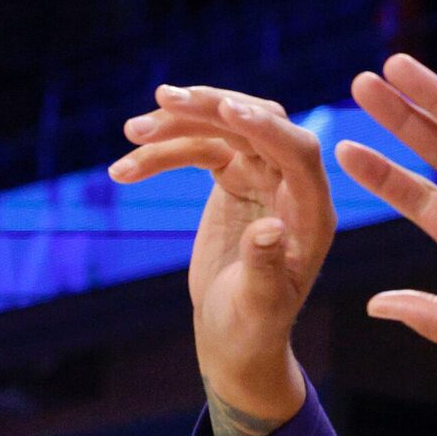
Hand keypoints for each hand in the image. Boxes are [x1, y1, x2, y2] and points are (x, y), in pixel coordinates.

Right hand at [110, 85, 329, 433]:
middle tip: (166, 100)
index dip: (265, 128)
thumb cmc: (253, 327)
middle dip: (213, 108)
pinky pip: (197, 148)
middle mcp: (291, 186)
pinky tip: (124, 169)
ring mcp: (261, 177)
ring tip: (131, 131)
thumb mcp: (259, 303)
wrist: (234, 335)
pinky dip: (161, 152)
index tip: (225, 111)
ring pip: (221, 130)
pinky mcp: (231, 178)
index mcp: (312, 213)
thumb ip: (265, 267)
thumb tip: (269, 231)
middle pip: (258, 125)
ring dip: (175, 126)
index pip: (297, 153)